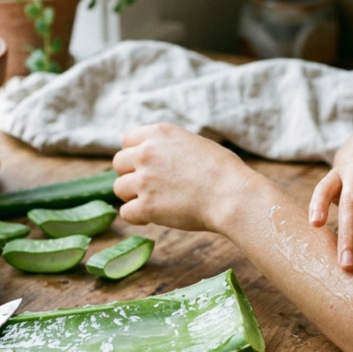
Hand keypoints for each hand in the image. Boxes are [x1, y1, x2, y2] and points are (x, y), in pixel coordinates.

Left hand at [112, 123, 257, 232]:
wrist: (232, 195)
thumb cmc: (224, 171)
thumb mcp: (194, 143)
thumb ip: (170, 147)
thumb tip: (160, 158)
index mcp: (159, 133)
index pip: (127, 140)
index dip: (135, 155)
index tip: (146, 166)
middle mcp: (146, 153)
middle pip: (119, 163)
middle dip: (131, 175)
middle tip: (150, 187)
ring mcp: (144, 180)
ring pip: (119, 188)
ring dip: (134, 196)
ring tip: (155, 202)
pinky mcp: (146, 206)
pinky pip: (126, 213)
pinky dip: (137, 217)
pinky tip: (152, 217)